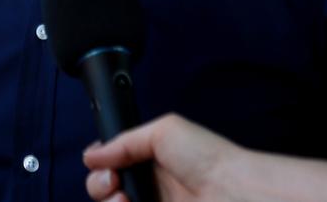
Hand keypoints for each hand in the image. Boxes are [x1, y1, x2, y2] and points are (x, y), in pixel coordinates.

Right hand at [83, 113, 326, 201]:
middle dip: (100, 186)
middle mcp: (149, 190)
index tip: (102, 164)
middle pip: (106, 192)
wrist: (234, 193)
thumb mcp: (163, 131)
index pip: (111, 167)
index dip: (101, 167)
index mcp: (149, 163)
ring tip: (124, 199)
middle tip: (113, 182)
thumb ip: (124, 141)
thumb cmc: (208, 158)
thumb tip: (92, 155)